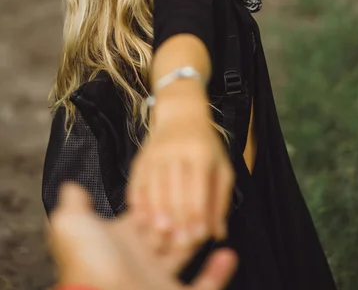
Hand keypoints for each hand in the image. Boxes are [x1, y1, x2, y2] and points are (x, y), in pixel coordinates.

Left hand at [48, 182, 237, 289]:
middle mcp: (141, 259)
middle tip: (199, 199)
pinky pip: (205, 286)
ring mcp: (159, 280)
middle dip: (184, 215)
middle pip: (169, 231)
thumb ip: (75, 205)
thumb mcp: (72, 226)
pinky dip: (217, 273)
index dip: (160, 199)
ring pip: (186, 253)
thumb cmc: (89, 263)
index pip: (146, 214)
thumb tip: (71, 186)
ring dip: (199, 237)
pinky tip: (227, 254)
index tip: (178, 180)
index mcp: (122, 241)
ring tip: (215, 222)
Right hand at [128, 87, 234, 254]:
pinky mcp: (140, 158)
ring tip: (159, 237)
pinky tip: (142, 221)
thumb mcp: (221, 167)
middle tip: (177, 245)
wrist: (181, 113)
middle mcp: (175, 152)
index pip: (196, 190)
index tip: (197, 239)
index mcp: (200, 153)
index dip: (196, 216)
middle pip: (173, 192)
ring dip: (155, 216)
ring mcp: (155, 154)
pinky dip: (138, 204)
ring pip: (153, 190)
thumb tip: (219, 234)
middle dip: (175, 221)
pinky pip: (136, 184)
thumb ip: (220, 200)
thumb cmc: (206, 145)